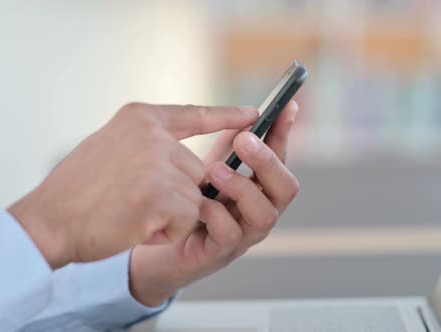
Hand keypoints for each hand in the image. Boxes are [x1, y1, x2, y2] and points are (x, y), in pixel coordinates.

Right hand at [8, 103, 257, 269]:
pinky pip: (188, 219)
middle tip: (137, 202)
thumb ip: (149, 144)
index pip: (194, 113)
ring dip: (172, 215)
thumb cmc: (76, 190)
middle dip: (177, 193)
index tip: (253, 114)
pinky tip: (136, 227)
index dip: (226, 115)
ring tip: (133, 214)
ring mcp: (157, 164)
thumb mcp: (112, 146)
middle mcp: (152, 135)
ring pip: (195, 196)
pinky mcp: (161, 196)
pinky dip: (168, 231)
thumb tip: (184, 156)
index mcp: (140, 118)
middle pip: (197, 169)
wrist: (47, 222)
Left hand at [129, 101, 299, 305]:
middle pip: (286, 188)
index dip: (284, 132)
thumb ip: (228, 144)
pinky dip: (216, 214)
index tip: (285, 105)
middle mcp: (258, 210)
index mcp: (258, 186)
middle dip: (268, 161)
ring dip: (242, 188)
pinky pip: (229, 234)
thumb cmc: (185, 199)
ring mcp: (243, 235)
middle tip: (243, 140)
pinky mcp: (219, 253)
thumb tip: (247, 110)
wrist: (154, 237)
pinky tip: (197, 202)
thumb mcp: (208, 165)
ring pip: (265, 214)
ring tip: (213, 170)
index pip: (281, 157)